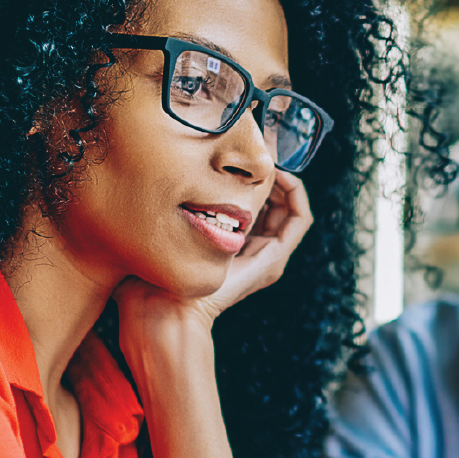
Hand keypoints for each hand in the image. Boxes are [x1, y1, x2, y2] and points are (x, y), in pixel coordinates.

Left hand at [115, 169, 313, 335]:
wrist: (167, 306)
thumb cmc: (157, 272)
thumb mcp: (167, 228)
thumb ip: (175, 207)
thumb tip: (165, 174)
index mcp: (235, 246)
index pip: (257, 205)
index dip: (254, 178)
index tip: (238, 156)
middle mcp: (256, 252)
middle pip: (276, 204)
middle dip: (269, 175)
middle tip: (256, 151)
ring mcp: (268, 257)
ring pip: (290, 207)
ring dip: (283, 180)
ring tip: (266, 159)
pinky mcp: (274, 258)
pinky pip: (300, 218)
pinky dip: (295, 192)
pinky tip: (277, 174)